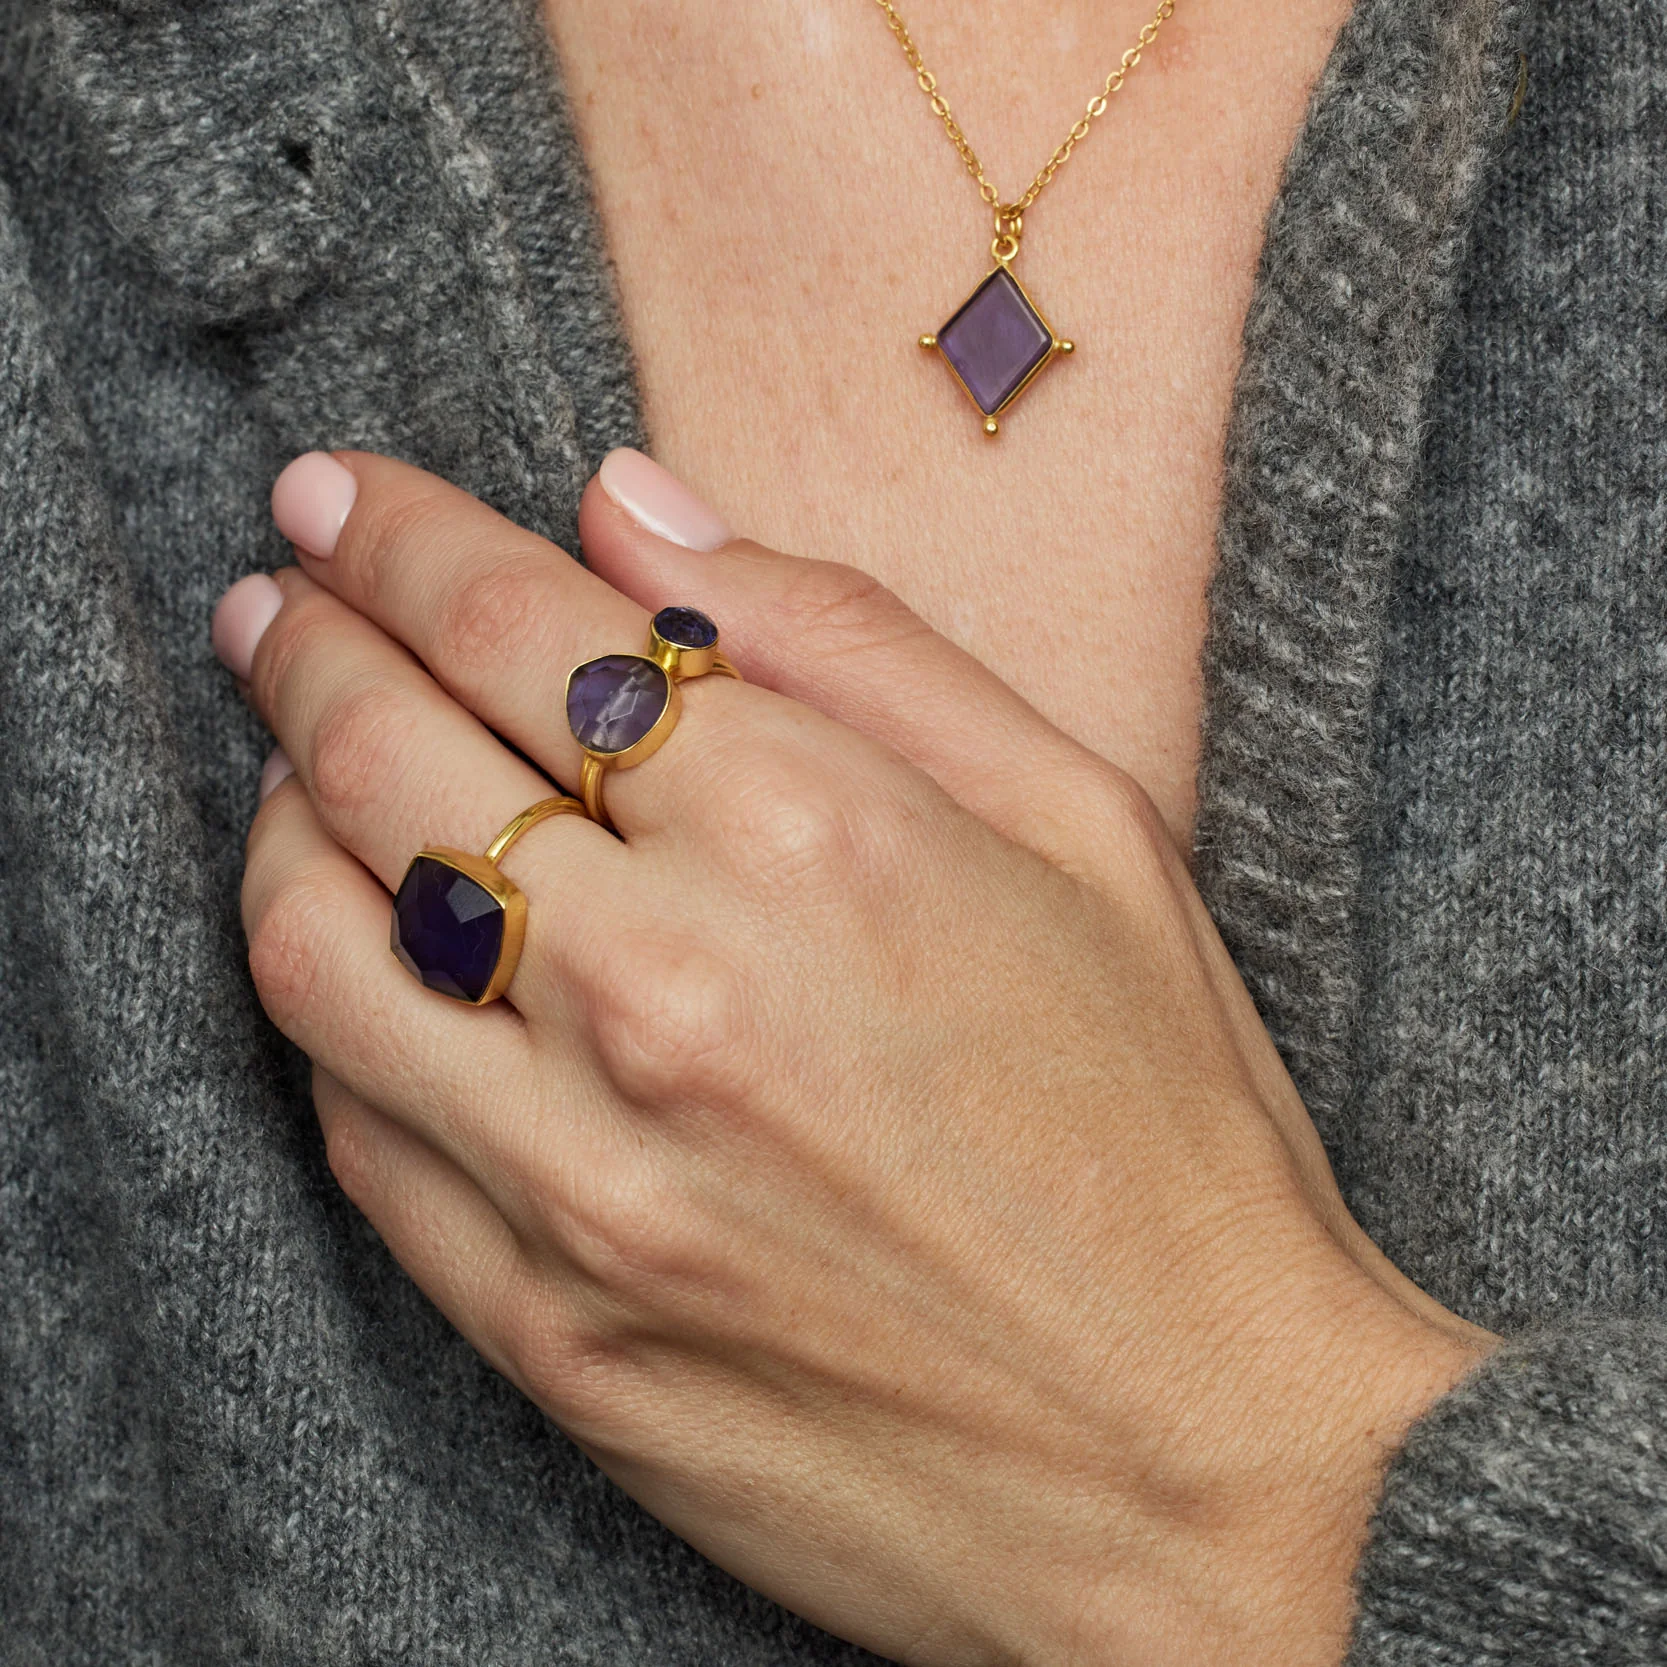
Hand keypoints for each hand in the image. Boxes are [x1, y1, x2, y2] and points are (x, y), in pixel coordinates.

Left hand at [222, 449, 1493, 1666]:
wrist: (1203, 1468)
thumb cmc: (1172, 1127)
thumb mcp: (1083, 820)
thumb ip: (846, 641)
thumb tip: (634, 511)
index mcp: (816, 839)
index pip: (522, 627)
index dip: (401, 537)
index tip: (339, 494)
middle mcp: (669, 997)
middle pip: (381, 756)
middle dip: (301, 637)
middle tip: (275, 591)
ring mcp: (586, 1179)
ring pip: (313, 942)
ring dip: (276, 818)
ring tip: (291, 763)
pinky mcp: (546, 1327)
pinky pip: (354, 1130)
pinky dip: (326, 1005)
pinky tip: (365, 955)